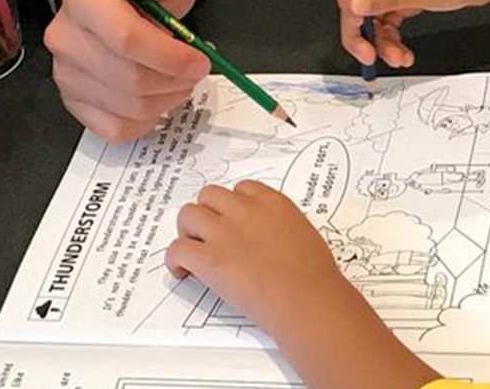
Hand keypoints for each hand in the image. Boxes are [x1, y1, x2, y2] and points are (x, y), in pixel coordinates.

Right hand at [44, 0, 210, 141]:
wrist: (123, 3)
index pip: (126, 39)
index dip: (171, 56)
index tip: (200, 58)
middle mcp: (65, 37)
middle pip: (130, 79)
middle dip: (175, 79)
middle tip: (195, 67)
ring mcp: (66, 74)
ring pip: (128, 107)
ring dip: (167, 99)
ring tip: (178, 77)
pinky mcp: (74, 102)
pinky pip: (117, 129)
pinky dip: (147, 119)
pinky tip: (157, 96)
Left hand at [166, 181, 353, 329]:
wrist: (308, 300)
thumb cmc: (314, 277)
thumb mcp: (303, 235)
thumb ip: (279, 228)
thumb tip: (267, 240)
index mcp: (271, 203)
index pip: (242, 189)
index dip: (232, 205)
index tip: (232, 219)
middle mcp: (244, 211)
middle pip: (209, 196)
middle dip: (207, 213)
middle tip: (209, 234)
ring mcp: (224, 233)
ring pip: (188, 214)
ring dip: (188, 231)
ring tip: (194, 250)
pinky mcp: (209, 259)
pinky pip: (177, 248)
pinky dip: (175, 260)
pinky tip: (183, 272)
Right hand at [334, 0, 489, 67]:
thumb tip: (355, 3)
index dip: (346, 4)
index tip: (357, 30)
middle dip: (363, 31)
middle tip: (369, 56)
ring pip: (375, 13)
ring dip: (381, 39)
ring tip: (397, 58)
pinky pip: (391, 16)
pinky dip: (393, 36)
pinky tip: (403, 51)